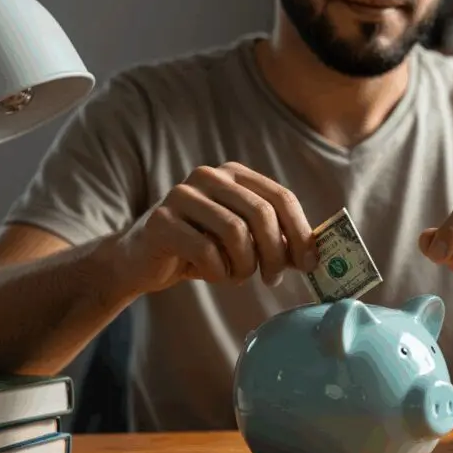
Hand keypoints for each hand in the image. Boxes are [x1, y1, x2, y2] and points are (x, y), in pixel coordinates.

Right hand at [117, 162, 318, 293]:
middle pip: (262, 214)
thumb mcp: (240, 239)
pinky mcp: (161, 220)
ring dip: (243, 266)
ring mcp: (182, 195)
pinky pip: (206, 251)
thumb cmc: (198, 249)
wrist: (140, 260)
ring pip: (236, 233)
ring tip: (236, 276)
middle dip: (275, 253)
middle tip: (272, 278)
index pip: (280, 197)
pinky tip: (211, 273)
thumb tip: (313, 254)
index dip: (301, 232)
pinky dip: (217, 272)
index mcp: (233, 174)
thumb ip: (272, 237)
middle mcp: (208, 176)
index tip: (309, 263)